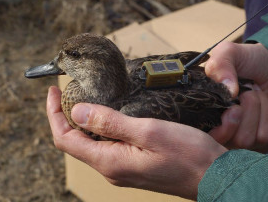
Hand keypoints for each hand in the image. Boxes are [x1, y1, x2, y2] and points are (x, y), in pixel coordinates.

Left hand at [46, 86, 226, 199]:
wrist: (214, 176)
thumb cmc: (188, 155)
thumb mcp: (148, 132)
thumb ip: (110, 123)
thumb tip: (77, 112)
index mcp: (110, 161)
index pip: (66, 139)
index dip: (55, 114)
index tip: (54, 92)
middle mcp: (112, 169)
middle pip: (76, 142)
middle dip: (67, 116)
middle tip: (70, 91)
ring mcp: (123, 168)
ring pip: (92, 143)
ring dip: (86, 121)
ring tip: (89, 98)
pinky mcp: (134, 165)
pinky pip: (109, 146)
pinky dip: (103, 128)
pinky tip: (113, 114)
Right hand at [205, 42, 267, 151]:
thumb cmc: (248, 61)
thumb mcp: (229, 53)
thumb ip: (220, 65)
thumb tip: (229, 91)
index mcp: (208, 115)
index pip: (209, 141)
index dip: (223, 130)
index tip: (234, 109)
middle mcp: (227, 131)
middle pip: (237, 141)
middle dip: (247, 112)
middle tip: (247, 92)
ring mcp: (248, 139)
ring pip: (257, 137)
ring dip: (262, 110)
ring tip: (258, 94)